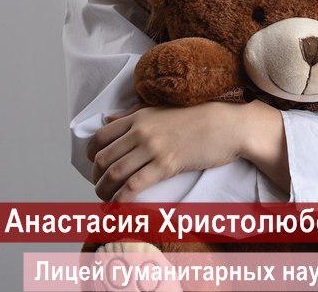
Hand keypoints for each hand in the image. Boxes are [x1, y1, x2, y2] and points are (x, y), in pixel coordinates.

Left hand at [86, 102, 246, 201]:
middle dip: (96, 178)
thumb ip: (133, 114)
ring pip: (114, 173)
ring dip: (104, 191)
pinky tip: (118, 208)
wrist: (226, 125)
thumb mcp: (161, 110)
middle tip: (100, 187)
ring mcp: (153, 148)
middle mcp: (141, 130)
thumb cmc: (197, 117)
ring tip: (105, 201)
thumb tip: (109, 119)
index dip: (91, 155)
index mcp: (139, 116)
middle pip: (103, 157)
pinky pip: (134, 185)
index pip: (101, 136)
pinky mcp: (166, 165)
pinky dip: (120, 200)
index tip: (94, 166)